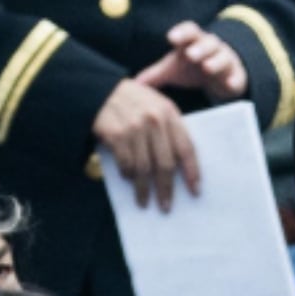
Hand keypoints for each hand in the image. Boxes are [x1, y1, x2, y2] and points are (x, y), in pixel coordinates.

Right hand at [91, 80, 199, 210]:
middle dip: (166, 189)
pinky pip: (126, 164)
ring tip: (144, 201)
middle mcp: (154, 120)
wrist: (99, 89)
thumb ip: (169, 129)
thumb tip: (180, 166)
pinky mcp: (116, 135)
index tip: (195, 191)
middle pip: (166, 163)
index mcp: (169, 112)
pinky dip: (127, 175)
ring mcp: (135, 127)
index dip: (192, 172)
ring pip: (144, 168)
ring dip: (144, 189)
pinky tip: (128, 180)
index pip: (186, 148)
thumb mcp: (155, 106)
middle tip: (166, 206)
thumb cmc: (131, 102)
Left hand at [135, 21, 248, 100]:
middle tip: (190, 55)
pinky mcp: (236, 76)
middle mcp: (211, 48)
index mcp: (194, 42)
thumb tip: (133, 84)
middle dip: (199, 48)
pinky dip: (234, 80)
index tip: (171, 38)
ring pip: (223, 57)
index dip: (182, 32)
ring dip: (215, 61)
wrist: (220, 76)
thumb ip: (155, 75)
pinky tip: (229, 84)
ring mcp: (226, 61)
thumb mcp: (174, 70)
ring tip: (207, 67)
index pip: (189, 31)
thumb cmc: (193, 69)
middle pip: (207, 42)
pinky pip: (237, 77)